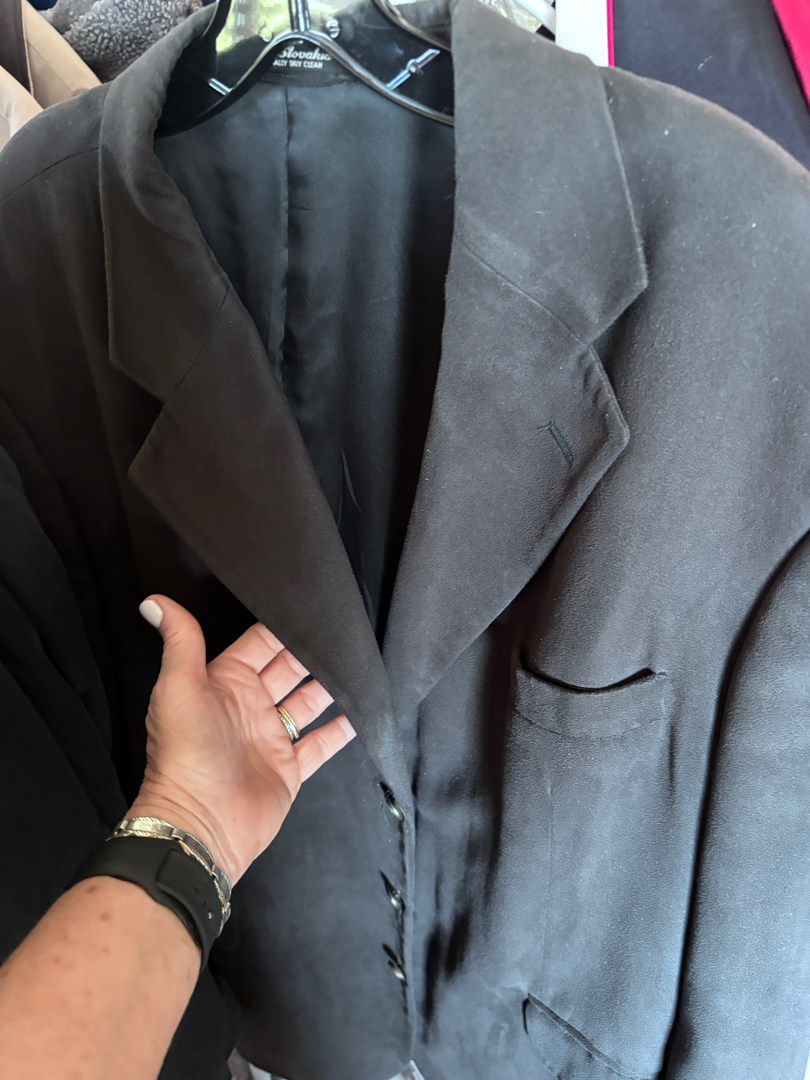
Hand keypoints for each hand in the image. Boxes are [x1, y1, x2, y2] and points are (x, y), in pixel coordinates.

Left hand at [127, 595, 355, 883]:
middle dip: (313, 650)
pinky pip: (320, 743)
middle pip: (289, 669)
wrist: (201, 824)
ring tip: (359, 662)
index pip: (260, 643)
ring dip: (330, 685)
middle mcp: (249, 706)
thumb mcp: (178, 687)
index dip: (283, 625)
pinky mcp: (290, 768)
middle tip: (346, 629)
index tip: (313, 604)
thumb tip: (154, 600)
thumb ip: (181, 641)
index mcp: (224, 682)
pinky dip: (340, 729)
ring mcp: (271, 737)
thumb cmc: (184, 754)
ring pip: (308, 702)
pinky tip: (361, 712)